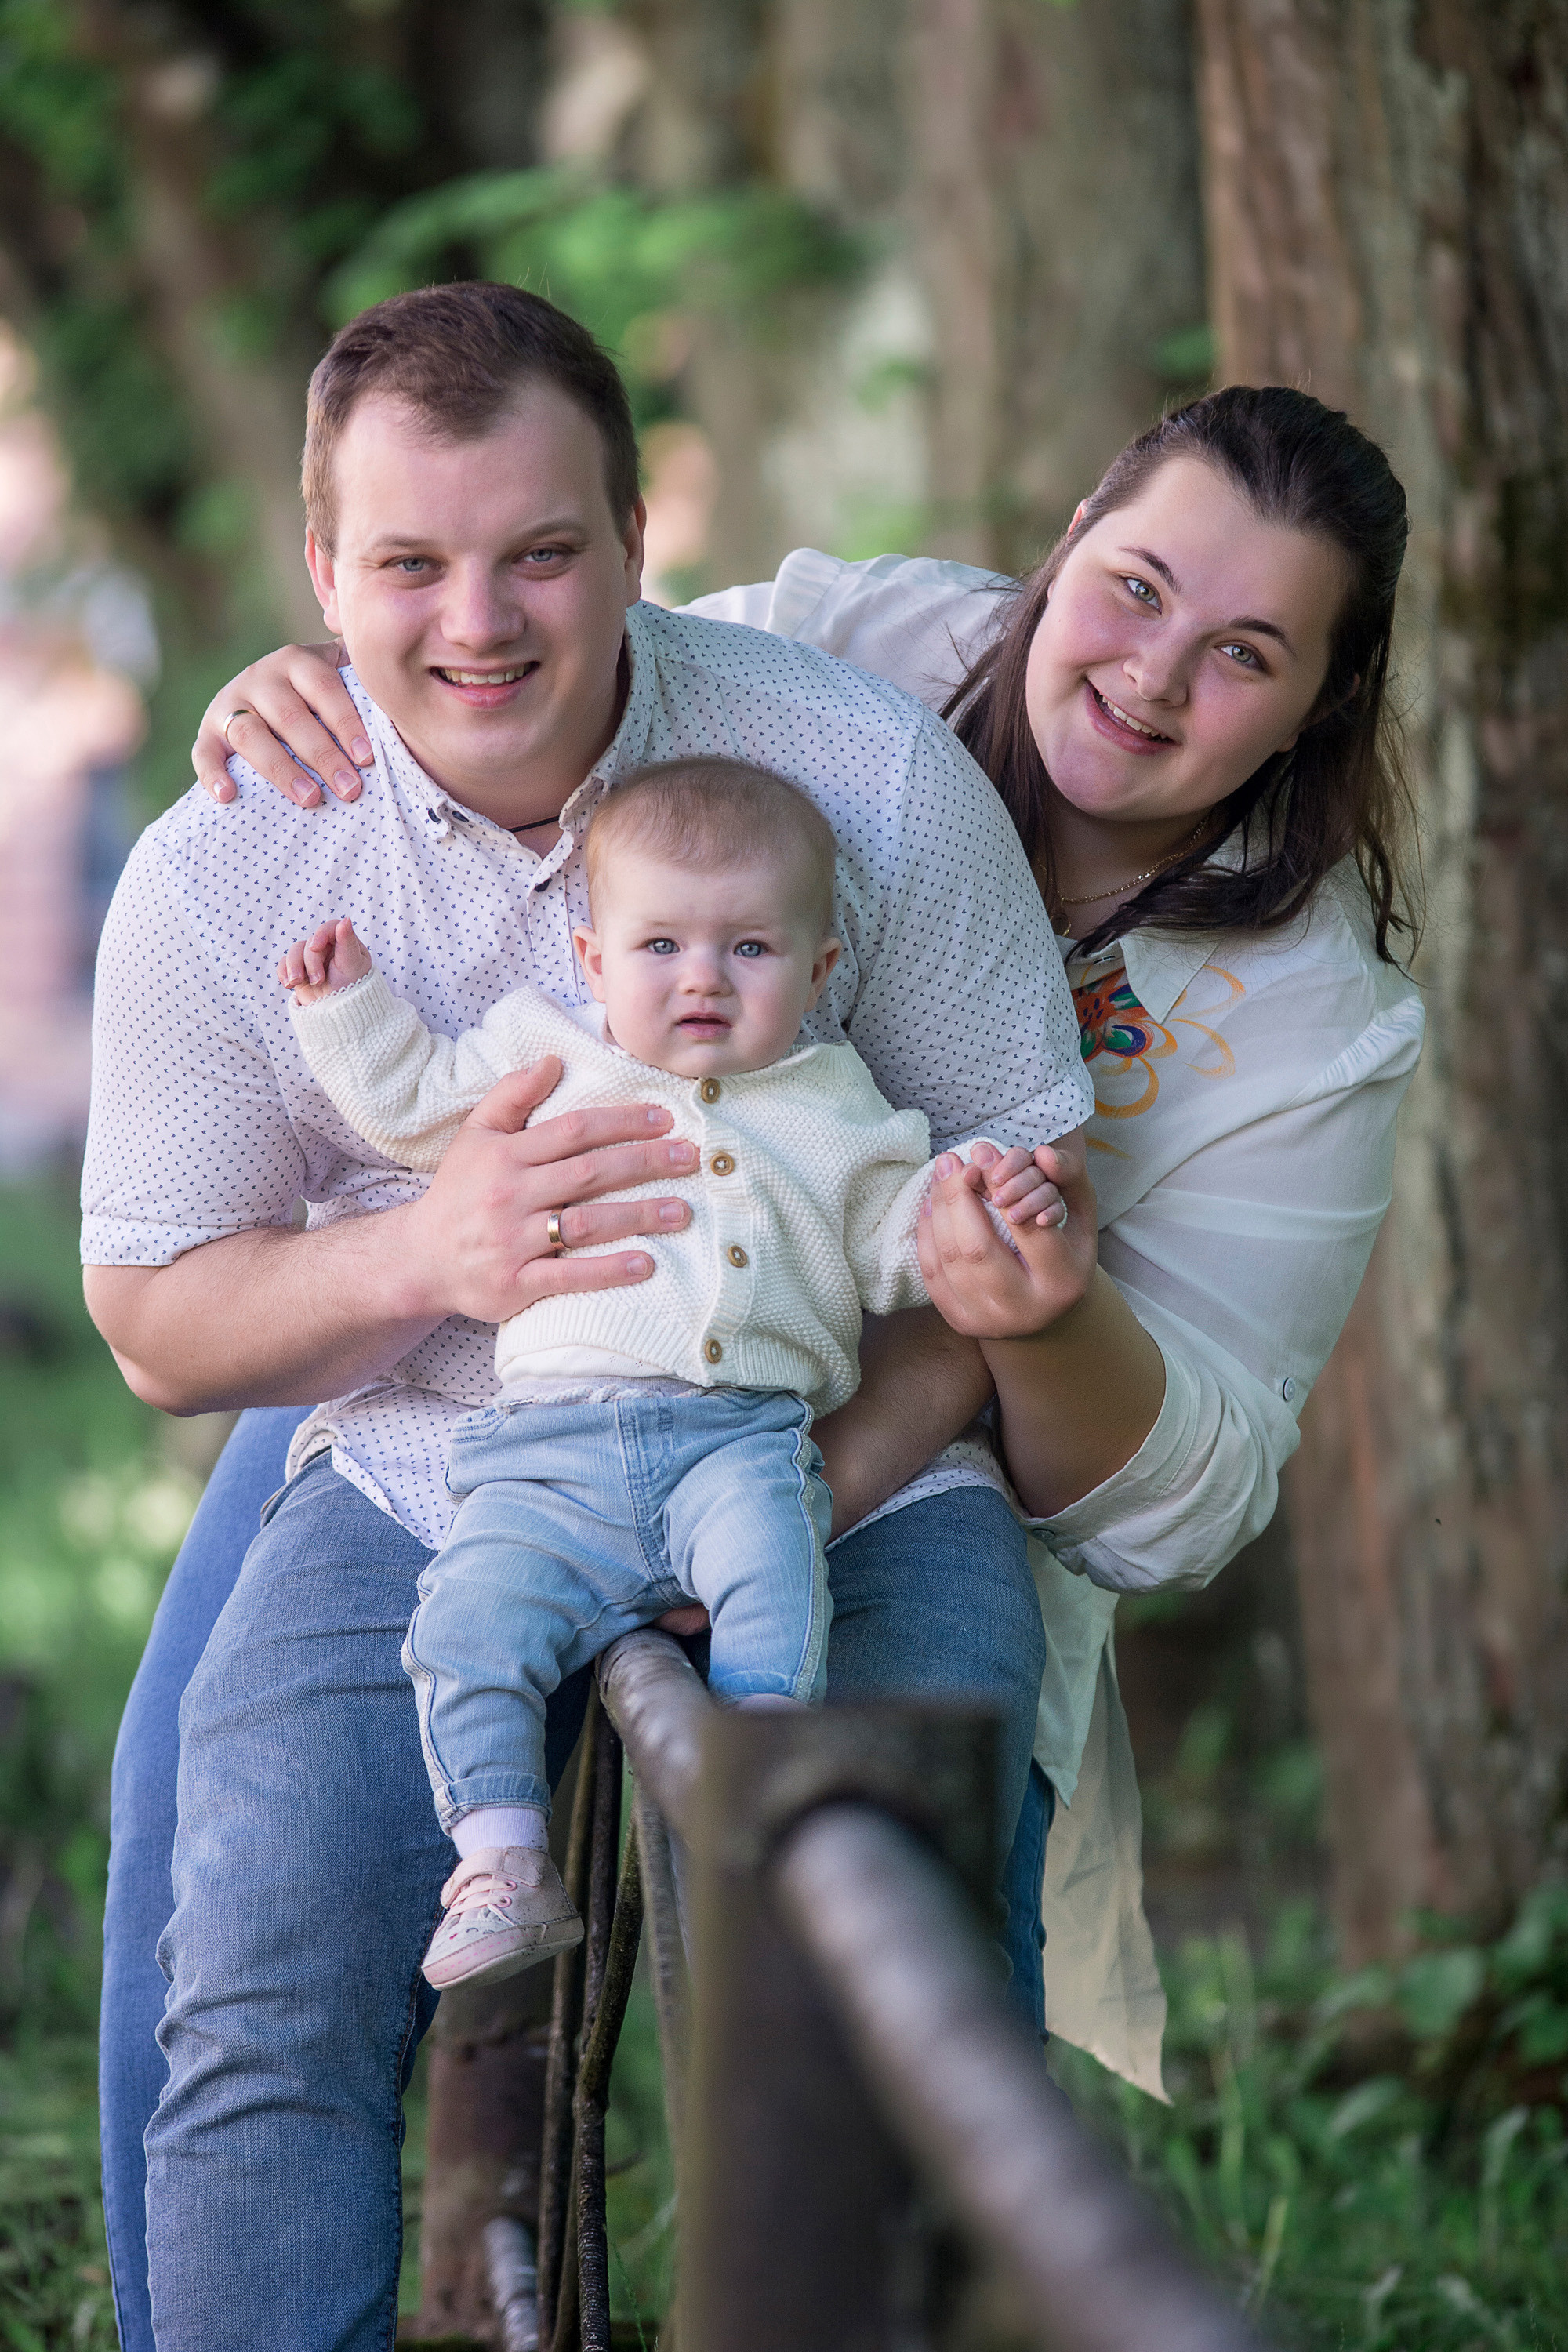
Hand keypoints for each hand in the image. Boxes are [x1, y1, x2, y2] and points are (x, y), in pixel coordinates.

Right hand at [195, 642, 369, 808]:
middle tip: (350, 790)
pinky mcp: (208, 732)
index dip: (346, 722)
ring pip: (250, 735)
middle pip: (290, 716)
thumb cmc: (320, 698)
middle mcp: (260, 677)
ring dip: (281, 769)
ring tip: (310, 799)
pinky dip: (213, 774)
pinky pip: (204, 753)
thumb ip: (365, 674)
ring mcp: (230, 704)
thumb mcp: (340, 675)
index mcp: (297, 661)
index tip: (368, 759)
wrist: (264, 693)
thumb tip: (406, 676)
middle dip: (323, 755)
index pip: (324, 688)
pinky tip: (229, 797)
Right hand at [277, 918, 373, 1005]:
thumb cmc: (353, 990)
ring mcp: (311, 959)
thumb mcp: (352, 965)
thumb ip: (348, 941)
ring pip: (294, 951)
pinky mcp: (299, 971)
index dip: (320, 934)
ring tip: (296, 983)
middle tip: (318, 981)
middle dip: (310, 962)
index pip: (329, 927)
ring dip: (293, 967)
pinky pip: (283, 964)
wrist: (340, 1016)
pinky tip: (288, 985)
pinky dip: (283, 972)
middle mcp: (327, 948)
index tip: (315, 947)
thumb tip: (346, 919)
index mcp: (343, 943)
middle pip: (309, 943)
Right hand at [398, 1060, 698, 1326]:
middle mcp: (511, 1194)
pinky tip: (645, 1264)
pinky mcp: (515, 1284)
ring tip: (682, 1212)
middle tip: (690, 1157)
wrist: (421, 1258)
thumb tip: (554, 1060)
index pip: (575, 1131)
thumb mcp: (476, 1135)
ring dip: (638, 1216)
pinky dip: (607, 1271)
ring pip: (586, 1223)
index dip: (622, 1122)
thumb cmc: (459, 1192)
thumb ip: (511, 1094)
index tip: (664, 1118)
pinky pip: (568, 1276)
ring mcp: (513, 1241)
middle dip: (645, 1163)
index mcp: (506, 1155)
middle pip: (590, 1173)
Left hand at [917, 1128, 1095, 1339]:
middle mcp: (1025, 1309)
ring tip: (940, 1175)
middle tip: (950, 1160)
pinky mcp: (959, 1322)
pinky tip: (931, 1206)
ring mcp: (988, 1321)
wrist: (1045, 1313)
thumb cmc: (1063, 1252)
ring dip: (938, 1209)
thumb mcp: (1080, 1215)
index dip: (1000, 1185)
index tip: (981, 1150)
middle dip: (958, 1196)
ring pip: (950, 1259)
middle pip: (979, 1247)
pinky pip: (932, 1273)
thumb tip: (1040, 1152)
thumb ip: (1068, 1178)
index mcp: (1063, 1282)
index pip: (1029, 1228)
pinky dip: (928, 1234)